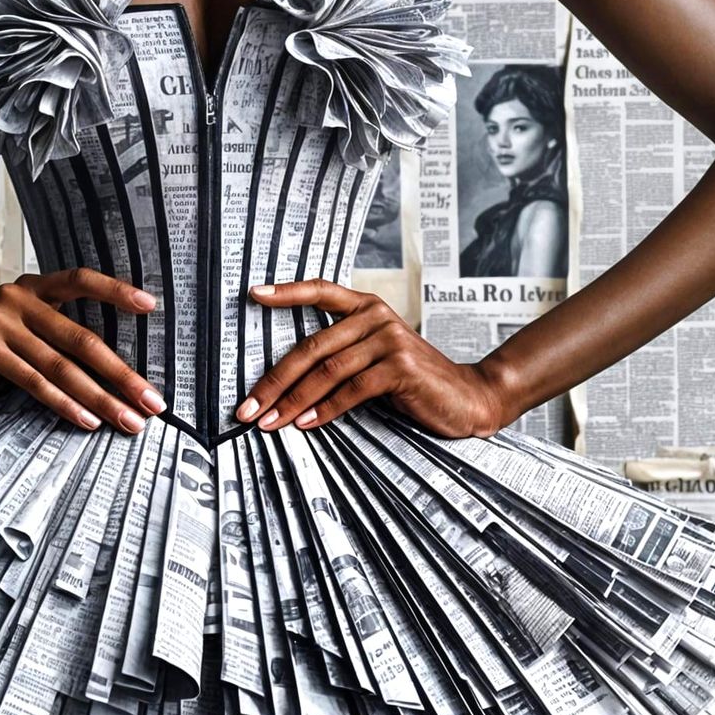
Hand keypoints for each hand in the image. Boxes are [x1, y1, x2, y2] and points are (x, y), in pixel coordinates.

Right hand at [0, 267, 166, 436]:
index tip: (151, 305)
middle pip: (81, 337)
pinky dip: (64, 403)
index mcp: (31, 288)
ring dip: (100, 397)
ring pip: (61, 364)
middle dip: (121, 374)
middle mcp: (15, 297)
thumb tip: (120, 372)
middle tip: (152, 401)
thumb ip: (60, 342)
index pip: (80, 280)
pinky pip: (34, 380)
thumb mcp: (27, 344)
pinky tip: (87, 421)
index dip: (115, 290)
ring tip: (128, 420)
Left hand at [234, 282, 507, 437]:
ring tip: (268, 422)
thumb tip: (284, 381)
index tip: (252, 294)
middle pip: (312, 347)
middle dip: (274, 380)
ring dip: (292, 400)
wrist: (467, 398)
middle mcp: (376, 316)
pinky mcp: (401, 367)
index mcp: (367, 307)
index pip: (321, 290)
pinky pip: (352, 390)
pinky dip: (324, 410)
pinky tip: (304, 424)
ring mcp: (389, 340)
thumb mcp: (375, 358)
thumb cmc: (413, 382)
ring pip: (327, 371)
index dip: (287, 291)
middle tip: (247, 406)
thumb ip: (342, 356)